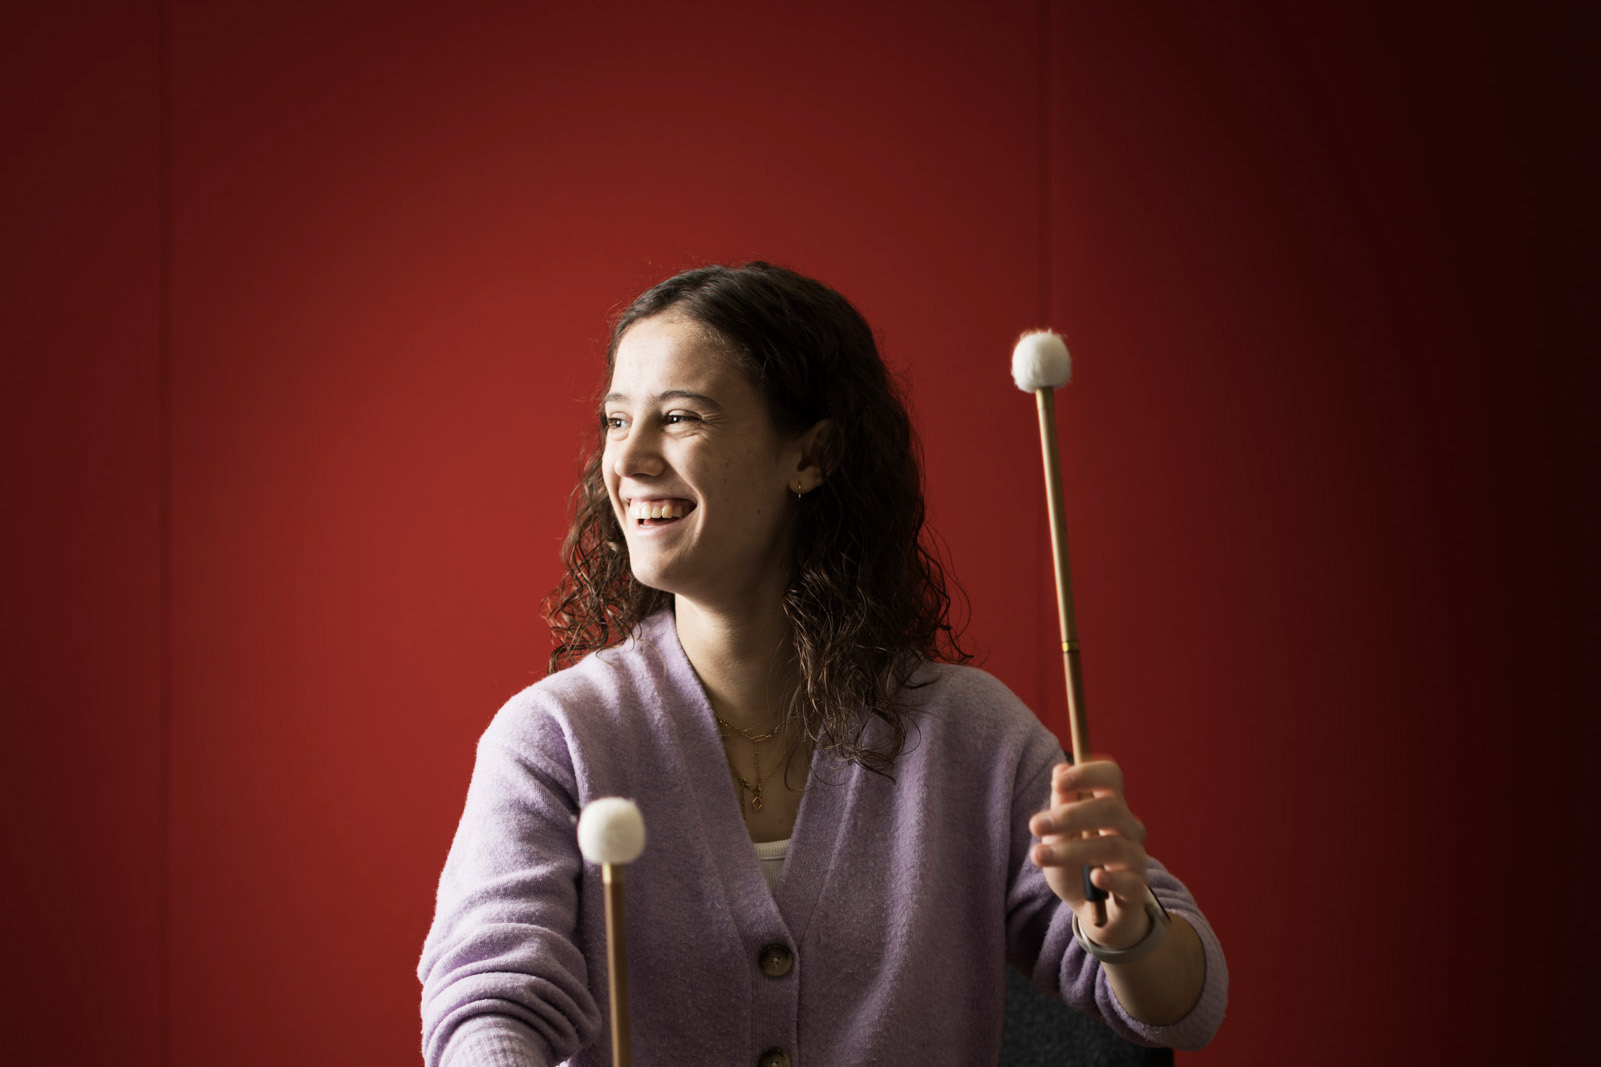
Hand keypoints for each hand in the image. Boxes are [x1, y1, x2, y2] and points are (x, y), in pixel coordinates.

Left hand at [1028, 758, 1151, 949]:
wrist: (1094, 914)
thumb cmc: (1075, 869)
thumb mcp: (1058, 838)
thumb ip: (1060, 807)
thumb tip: (1060, 771)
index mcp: (1110, 808)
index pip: (1111, 777)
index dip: (1087, 773)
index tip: (1057, 782)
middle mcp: (1128, 829)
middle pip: (1112, 808)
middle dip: (1071, 814)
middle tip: (1035, 825)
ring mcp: (1135, 859)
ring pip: (1113, 845)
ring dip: (1072, 849)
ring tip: (1038, 856)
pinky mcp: (1136, 890)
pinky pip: (1129, 881)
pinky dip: (1111, 878)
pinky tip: (1094, 877)